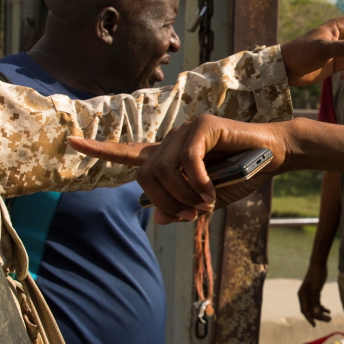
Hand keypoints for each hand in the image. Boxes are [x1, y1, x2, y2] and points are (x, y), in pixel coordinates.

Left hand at [74, 114, 290, 223]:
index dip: (100, 149)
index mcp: (169, 156)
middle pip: (147, 175)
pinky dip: (196, 181)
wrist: (272, 156)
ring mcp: (187, 130)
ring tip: (206, 205)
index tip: (71, 142)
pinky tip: (209, 192)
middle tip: (191, 216)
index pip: (128, 152)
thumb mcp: (208, 200)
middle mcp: (172, 140)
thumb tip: (159, 218)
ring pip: (166, 169)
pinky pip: (188, 160)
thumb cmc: (242, 175)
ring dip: (184, 196)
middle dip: (165, 201)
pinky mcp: (204, 125)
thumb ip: (183, 207)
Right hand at [299, 259, 331, 325]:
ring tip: (329, 317)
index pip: (304, 310)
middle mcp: (304, 296)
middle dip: (319, 316)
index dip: (309, 318)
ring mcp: (309, 295)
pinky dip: (322, 307)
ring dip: (321, 313)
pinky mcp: (315, 293)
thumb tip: (316, 313)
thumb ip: (315, 301)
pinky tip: (328, 311)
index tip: (314, 325)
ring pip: (314, 307)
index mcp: (302, 295)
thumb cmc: (316, 275)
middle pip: (311, 310)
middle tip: (328, 320)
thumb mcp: (316, 289)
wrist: (319, 265)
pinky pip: (317, 303)